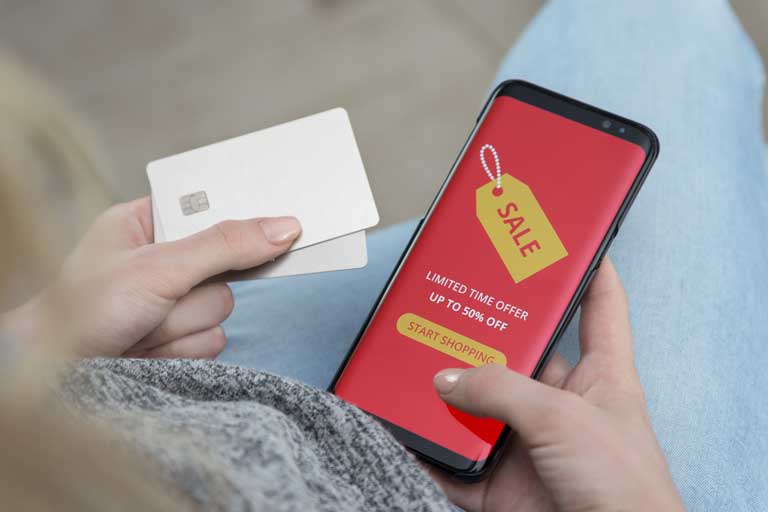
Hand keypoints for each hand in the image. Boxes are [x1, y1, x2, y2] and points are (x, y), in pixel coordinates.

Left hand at [1, 197, 300, 357]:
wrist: (53, 375)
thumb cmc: (81, 309)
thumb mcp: (157, 267)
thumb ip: (224, 246)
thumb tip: (283, 227)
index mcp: (151, 223)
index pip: (217, 209)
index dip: (245, 219)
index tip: (284, 220)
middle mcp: (167, 260)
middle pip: (230, 267)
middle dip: (195, 289)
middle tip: (159, 294)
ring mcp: (175, 302)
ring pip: (224, 309)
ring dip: (183, 324)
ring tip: (141, 326)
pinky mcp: (181, 339)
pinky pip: (214, 342)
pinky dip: (182, 349)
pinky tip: (146, 347)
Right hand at [430, 258, 682, 510]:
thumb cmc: (626, 491)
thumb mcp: (564, 420)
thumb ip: (502, 391)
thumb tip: (447, 378)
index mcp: (600, 378)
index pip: (600, 308)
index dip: (588, 270)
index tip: (565, 239)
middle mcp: (563, 407)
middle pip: (518, 358)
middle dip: (484, 337)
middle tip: (450, 307)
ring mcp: (530, 446)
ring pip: (479, 410)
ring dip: (447, 397)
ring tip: (413, 367)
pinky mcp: (502, 486)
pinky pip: (455, 464)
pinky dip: (428, 452)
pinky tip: (403, 431)